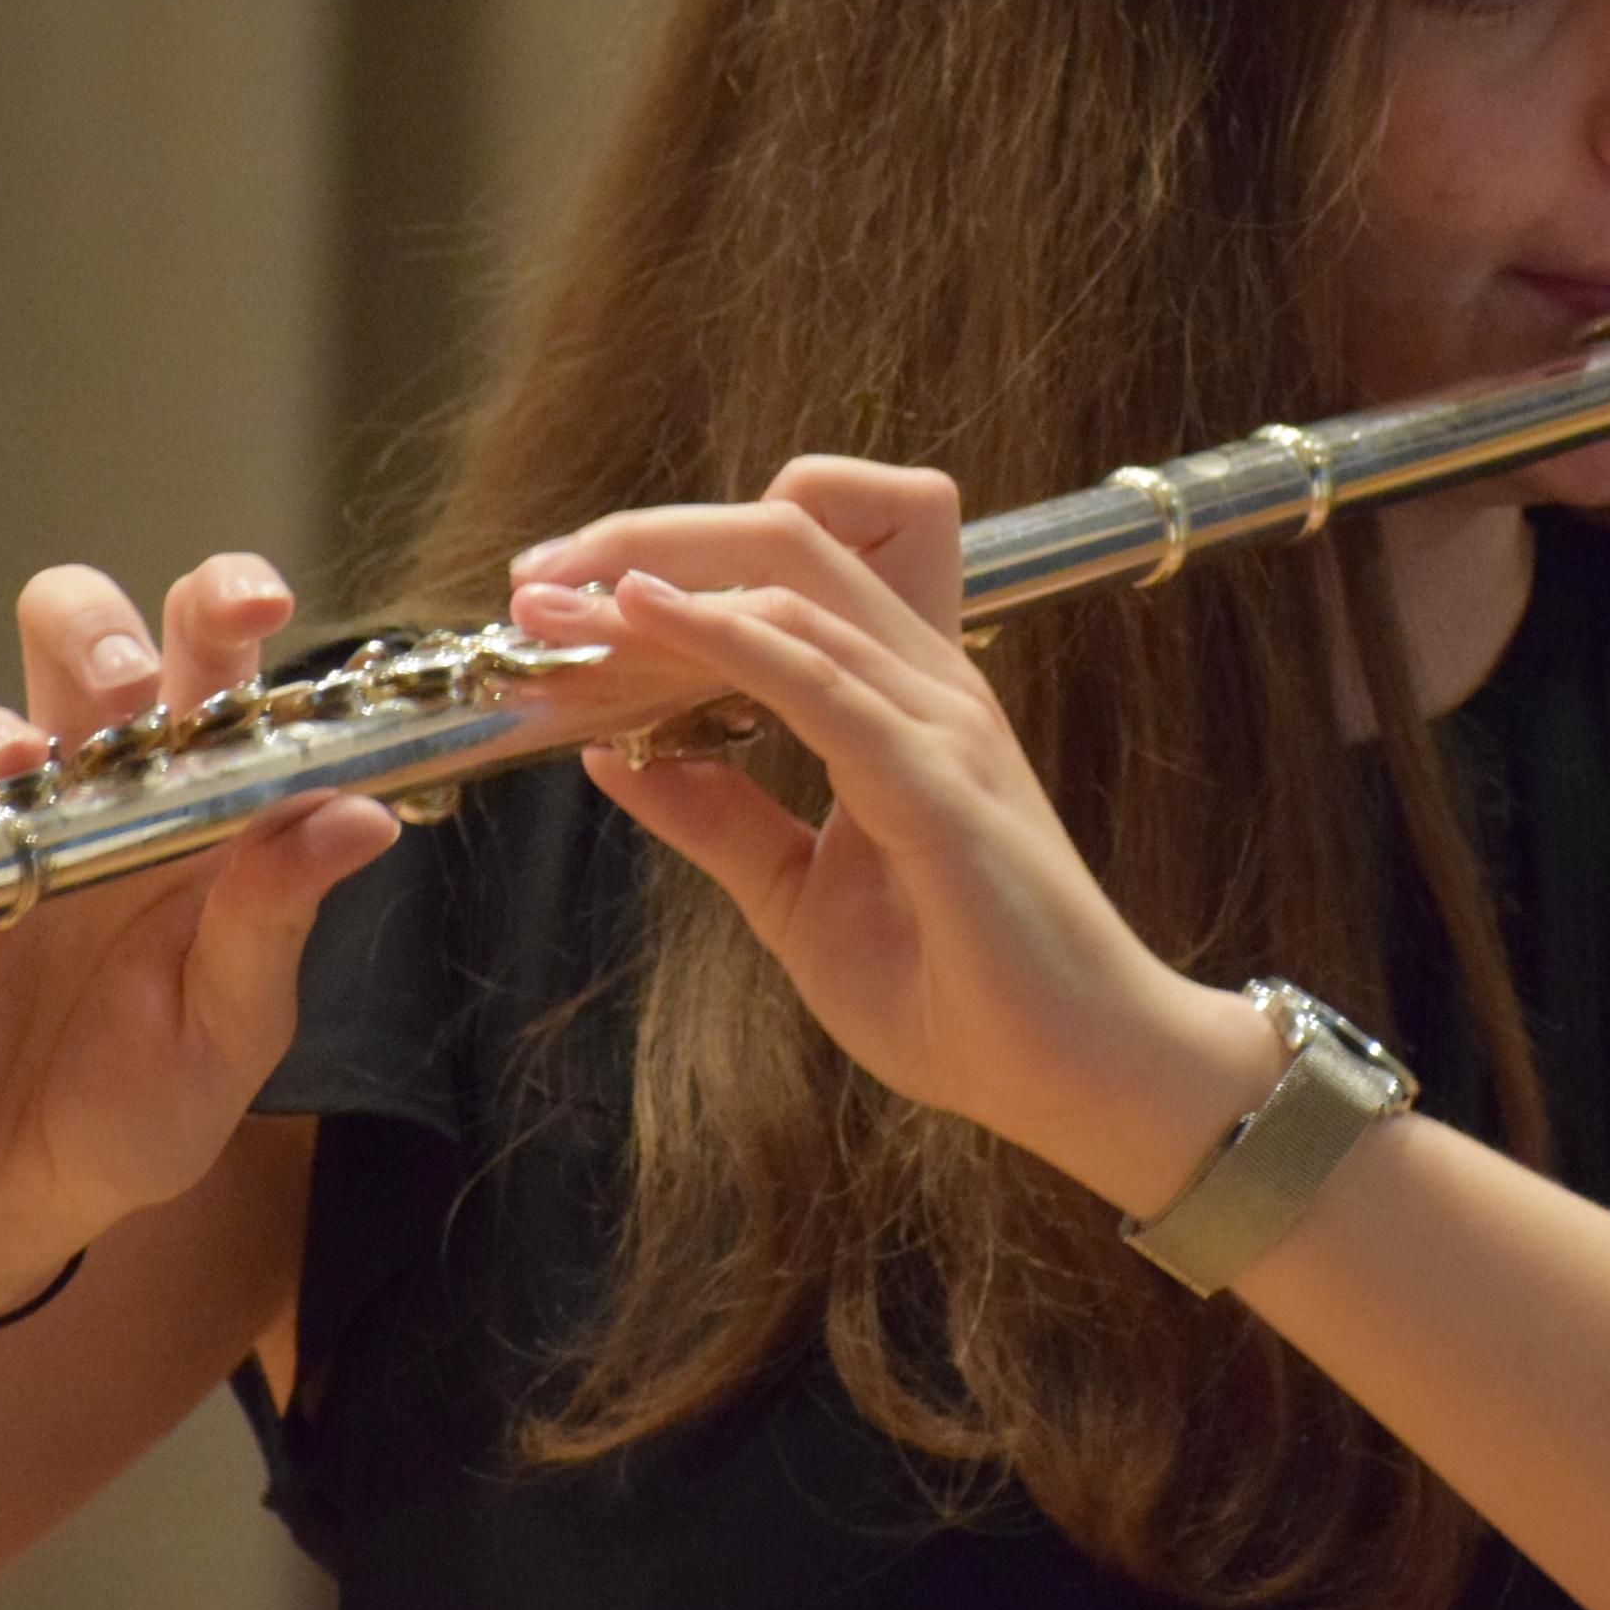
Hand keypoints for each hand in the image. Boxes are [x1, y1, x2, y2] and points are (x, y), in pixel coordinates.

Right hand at [0, 552, 401, 1319]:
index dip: (230, 604)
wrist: (14, 1201)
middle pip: (87, 642)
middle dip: (104, 627)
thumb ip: (279, 919)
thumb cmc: (140, 1103)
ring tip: (25, 761)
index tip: (259, 599)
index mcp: (200, 808)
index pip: (219, 670)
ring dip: (3, 715)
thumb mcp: (233, 1027)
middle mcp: (97, 795)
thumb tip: (362, 817)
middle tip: (128, 678)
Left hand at [510, 460, 1272, 1215]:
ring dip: (659, 585)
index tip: (555, 595)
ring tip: (557, 602)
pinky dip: (726, 635)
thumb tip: (612, 759)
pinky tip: (646, 616)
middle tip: (532, 581)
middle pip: (781, 537)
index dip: (666, 558)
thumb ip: (720, 819)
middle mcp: (926, 684)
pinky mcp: (938, 782)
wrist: (1076, 1073)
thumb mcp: (799, 898)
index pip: (785, 569)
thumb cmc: (963, 991)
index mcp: (898, 699)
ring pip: (790, 587)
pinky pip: (822, 678)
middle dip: (644, 537)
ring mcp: (939, 723)